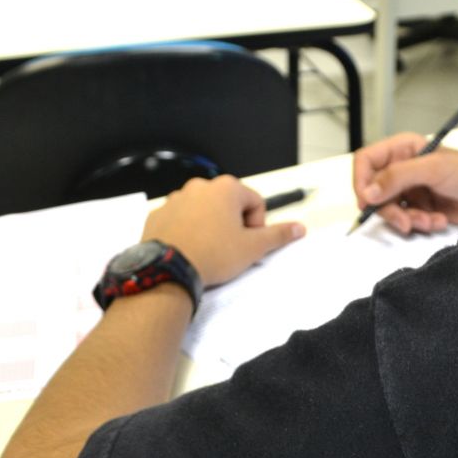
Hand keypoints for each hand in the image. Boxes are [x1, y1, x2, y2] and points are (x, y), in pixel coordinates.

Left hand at [139, 177, 304, 286]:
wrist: (169, 270)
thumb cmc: (213, 255)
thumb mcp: (253, 247)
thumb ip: (278, 235)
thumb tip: (299, 228)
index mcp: (226, 188)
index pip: (255, 202)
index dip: (257, 225)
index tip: (248, 243)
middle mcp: (200, 187)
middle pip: (229, 204)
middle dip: (233, 224)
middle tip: (230, 249)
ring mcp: (176, 199)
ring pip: (204, 211)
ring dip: (210, 226)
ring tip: (208, 251)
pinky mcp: (159, 214)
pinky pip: (181, 219)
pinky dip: (188, 230)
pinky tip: (189, 249)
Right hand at [352, 133, 457, 234]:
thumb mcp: (434, 169)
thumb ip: (398, 177)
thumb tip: (367, 192)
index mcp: (403, 149)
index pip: (366, 161)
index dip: (361, 182)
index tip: (367, 202)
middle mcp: (403, 169)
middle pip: (375, 192)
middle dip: (390, 210)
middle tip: (405, 222)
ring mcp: (412, 190)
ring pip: (390, 210)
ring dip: (408, 220)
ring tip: (430, 221)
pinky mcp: (422, 209)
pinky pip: (407, 221)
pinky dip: (420, 225)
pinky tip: (439, 220)